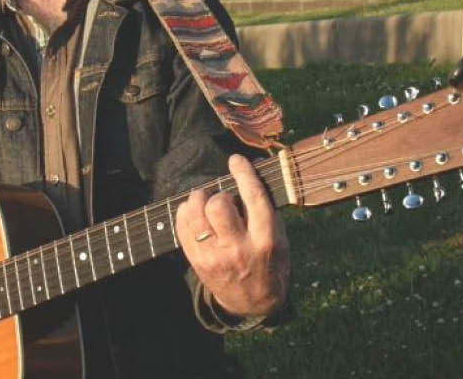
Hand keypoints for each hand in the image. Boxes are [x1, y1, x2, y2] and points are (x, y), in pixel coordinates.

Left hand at [175, 154, 289, 317]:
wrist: (253, 303)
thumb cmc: (269, 263)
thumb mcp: (280, 239)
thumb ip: (266, 210)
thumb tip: (250, 172)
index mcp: (266, 240)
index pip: (254, 199)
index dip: (244, 174)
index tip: (236, 160)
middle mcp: (239, 248)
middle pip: (218, 206)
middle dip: (218, 194)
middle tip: (221, 197)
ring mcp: (215, 257)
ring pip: (195, 214)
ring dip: (197, 199)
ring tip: (204, 201)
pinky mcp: (197, 262)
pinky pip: (182, 227)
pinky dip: (185, 212)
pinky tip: (194, 213)